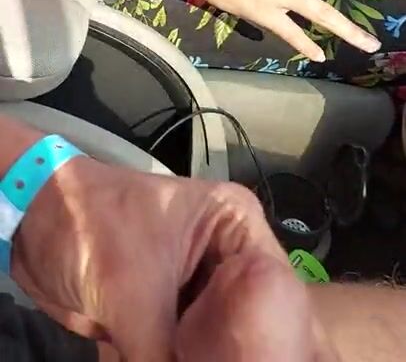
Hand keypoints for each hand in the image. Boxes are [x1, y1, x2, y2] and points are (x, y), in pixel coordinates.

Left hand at [11, 157, 335, 360]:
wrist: (33, 223)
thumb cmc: (91, 224)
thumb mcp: (134, 291)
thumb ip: (167, 355)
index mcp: (232, 223)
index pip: (272, 286)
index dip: (268, 334)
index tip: (256, 360)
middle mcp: (222, 252)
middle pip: (246, 317)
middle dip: (231, 351)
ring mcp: (195, 282)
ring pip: (216, 339)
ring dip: (201, 358)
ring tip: (186, 361)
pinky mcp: (167, 309)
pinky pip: (183, 349)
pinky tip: (163, 358)